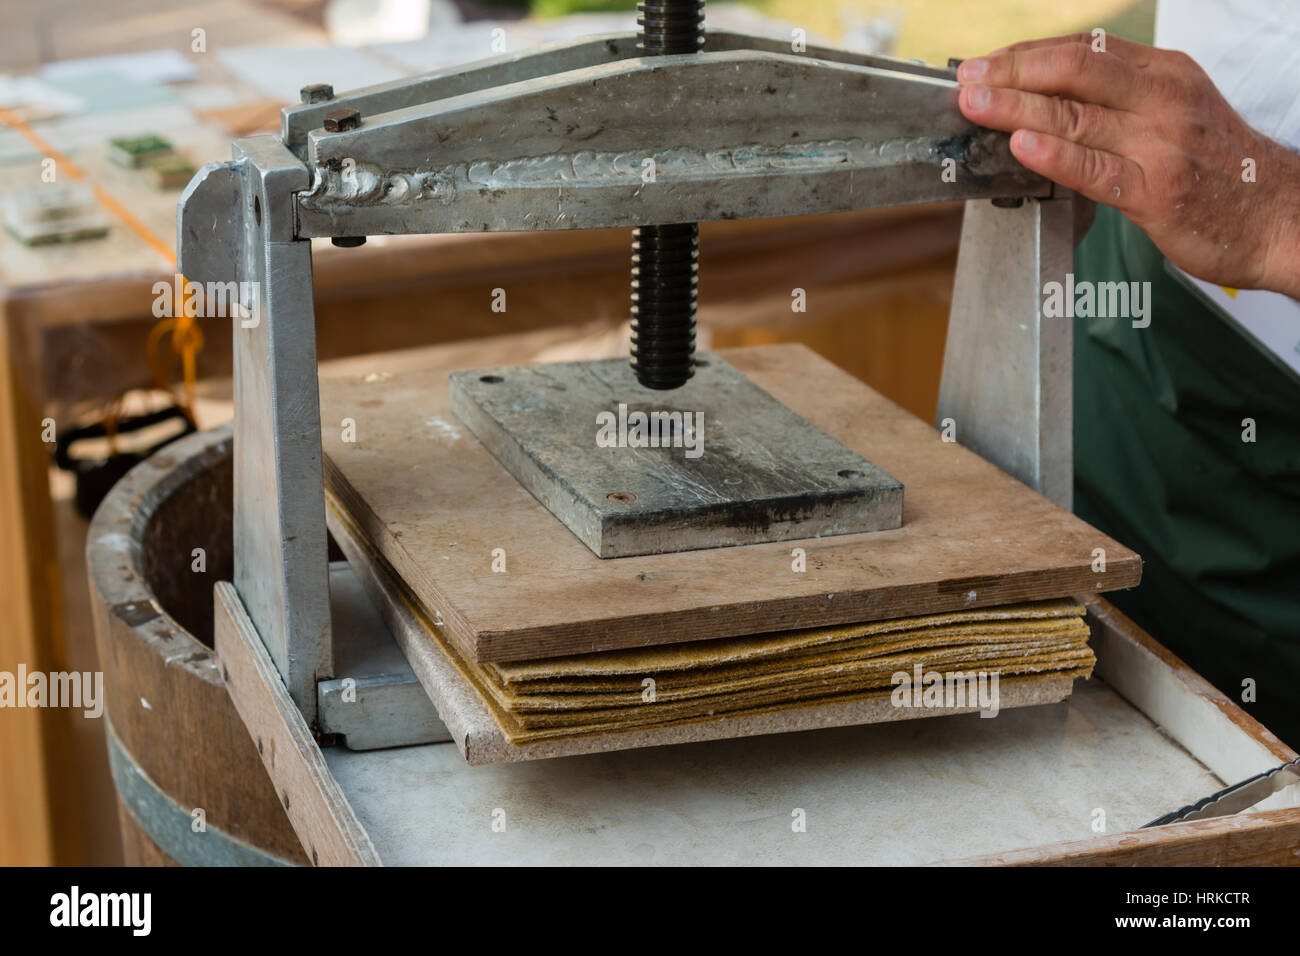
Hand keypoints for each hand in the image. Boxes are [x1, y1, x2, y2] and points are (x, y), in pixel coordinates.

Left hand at [956, 34, 1299, 298]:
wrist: (1278, 216)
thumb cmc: (1218, 169)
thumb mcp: (1174, 112)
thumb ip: (1119, 102)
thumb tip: (1047, 99)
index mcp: (1164, 74)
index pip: (1085, 49)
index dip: (1027, 53)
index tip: (985, 63)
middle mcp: (1162, 100)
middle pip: (1075, 71)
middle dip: (1013, 72)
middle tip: (967, 80)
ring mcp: (1160, 144)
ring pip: (1077, 116)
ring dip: (1017, 107)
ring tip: (975, 105)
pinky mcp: (1156, 191)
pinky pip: (1097, 170)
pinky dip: (1056, 156)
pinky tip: (1022, 146)